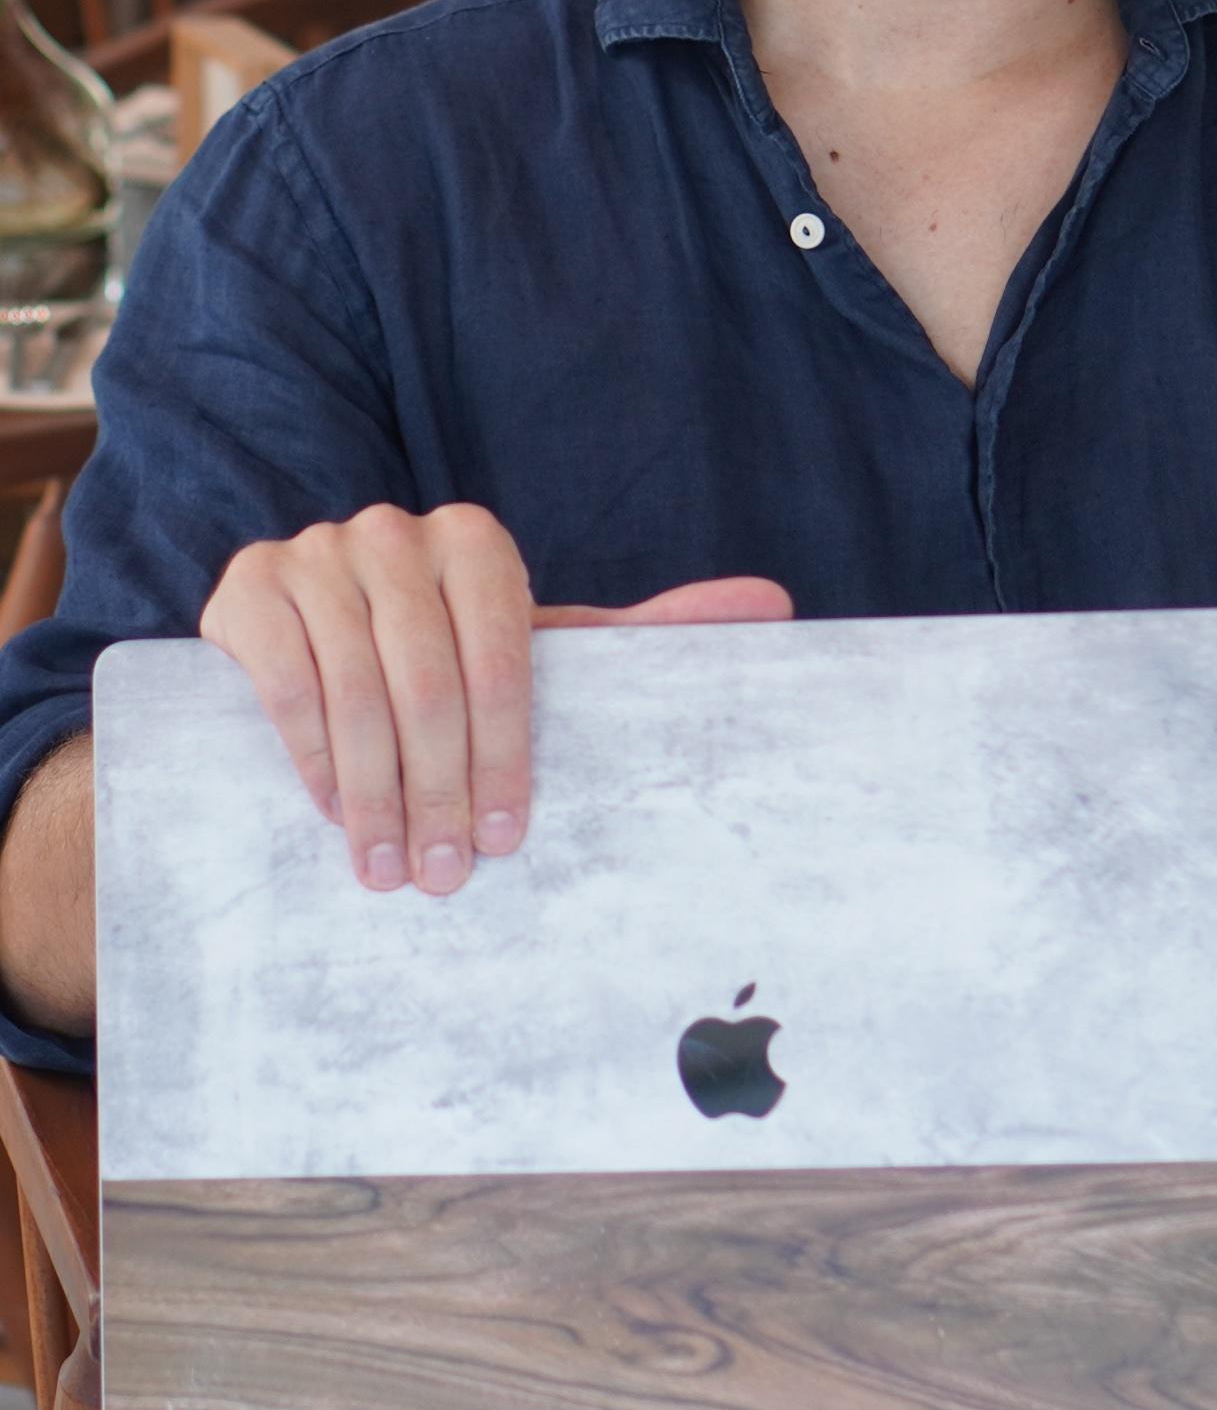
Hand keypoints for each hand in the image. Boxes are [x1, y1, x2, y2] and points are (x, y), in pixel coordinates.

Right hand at [200, 502, 790, 898]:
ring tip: (389, 871)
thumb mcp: (535, 648)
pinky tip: (332, 816)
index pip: (505, 646)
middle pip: (427, 675)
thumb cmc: (444, 658)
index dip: (508, 749)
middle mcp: (394, 532)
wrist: (307, 636)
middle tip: (445, 877)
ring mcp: (314, 553)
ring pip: (354, 685)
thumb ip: (642, 633)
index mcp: (475, 541)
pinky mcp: (246, 589)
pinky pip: (283, 681)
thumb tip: (778, 605)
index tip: (509, 836)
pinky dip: (310, 756)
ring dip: (374, 793)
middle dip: (440, 790)